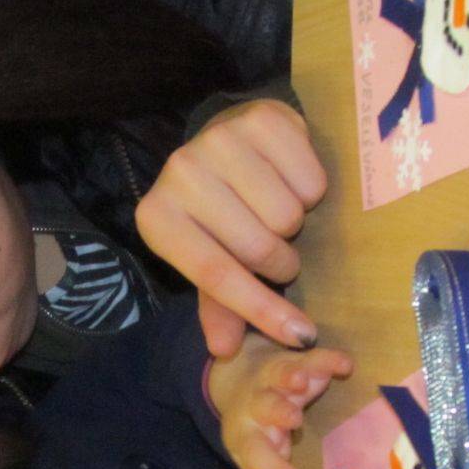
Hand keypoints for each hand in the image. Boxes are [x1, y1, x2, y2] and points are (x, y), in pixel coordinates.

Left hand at [136, 99, 326, 358]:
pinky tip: (289, 180)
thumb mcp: (212, 259)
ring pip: (288, 215)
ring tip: (277, 210)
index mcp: (157, 218)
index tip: (301, 335)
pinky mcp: (259, 118)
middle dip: (281, 261)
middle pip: (259, 246)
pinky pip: (311, 180)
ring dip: (294, 224)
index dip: (262, 310)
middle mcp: (178, 174)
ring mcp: (218, 141)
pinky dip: (311, 190)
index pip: (216, 275)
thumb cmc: (220, 213)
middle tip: (278, 251)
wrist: (231, 139)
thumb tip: (224, 349)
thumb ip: (218, 305)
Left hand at [207, 333, 352, 468]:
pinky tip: (345, 364)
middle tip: (293, 419)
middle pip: (266, 408)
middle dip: (278, 412)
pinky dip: (326, 359)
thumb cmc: (255, 429)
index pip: (257, 453)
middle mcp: (258, 405)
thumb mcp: (253, 456)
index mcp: (249, 434)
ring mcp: (275, 380)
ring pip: (280, 375)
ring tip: (301, 381)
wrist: (239, 377)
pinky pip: (311, 357)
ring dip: (290, 377)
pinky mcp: (295, 360)